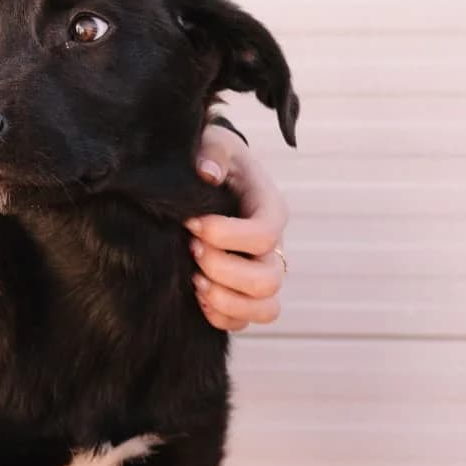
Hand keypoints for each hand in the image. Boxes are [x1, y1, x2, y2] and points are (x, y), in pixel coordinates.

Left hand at [187, 124, 288, 332]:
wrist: (206, 180)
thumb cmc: (211, 160)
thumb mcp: (212, 143)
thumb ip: (211, 151)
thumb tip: (207, 172)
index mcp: (271, 209)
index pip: (266, 234)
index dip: (227, 235)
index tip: (191, 224)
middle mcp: (274, 247)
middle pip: (268, 279)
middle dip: (224, 271)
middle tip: (191, 252)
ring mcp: (261, 274)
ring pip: (266, 308)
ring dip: (225, 301)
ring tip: (195, 281)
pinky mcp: (243, 295)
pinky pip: (244, 323)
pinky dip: (219, 316)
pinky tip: (195, 295)